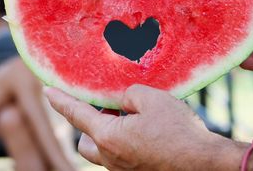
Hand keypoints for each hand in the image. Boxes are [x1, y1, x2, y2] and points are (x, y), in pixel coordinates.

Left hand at [45, 85, 244, 170]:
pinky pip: (119, 157)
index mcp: (108, 137)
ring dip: (106, 133)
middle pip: (85, 140)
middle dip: (89, 123)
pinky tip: (142, 133)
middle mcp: (110, 158)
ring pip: (102, 151)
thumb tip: (121, 100)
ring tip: (128, 119)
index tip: (47, 91)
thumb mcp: (151, 99)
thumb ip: (127, 94)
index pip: (76, 114)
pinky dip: (122, 142)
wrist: (205, 163)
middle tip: (108, 108)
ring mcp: (123, 170)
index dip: (60, 100)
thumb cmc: (179, 131)